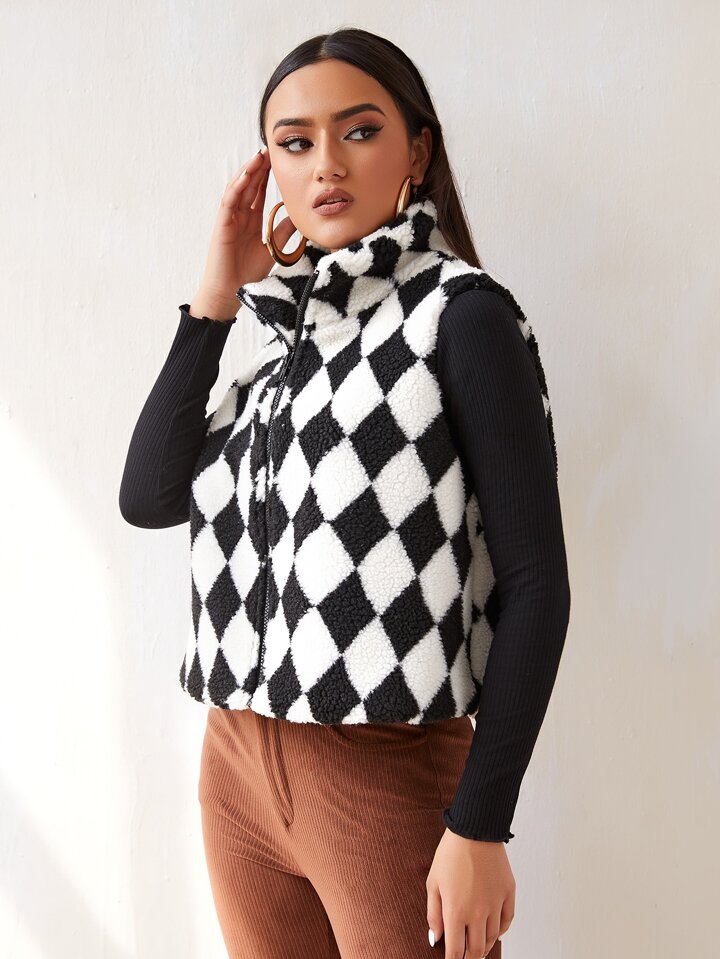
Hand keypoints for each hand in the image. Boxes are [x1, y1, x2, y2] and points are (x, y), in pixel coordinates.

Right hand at [192, 145, 297, 311]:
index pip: (259, 191)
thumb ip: (283, 231)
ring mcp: (229, 219)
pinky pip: (228, 202)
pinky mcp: (221, 225)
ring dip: (247, 172)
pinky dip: (236, 188)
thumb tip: (301, 217)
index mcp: (251, 220)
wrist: (231, 292)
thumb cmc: (248, 273)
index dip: (268, 176)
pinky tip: (245, 177)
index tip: (279, 160)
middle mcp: (239, 215)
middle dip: (258, 167)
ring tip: (258, 156)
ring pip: (238, 189)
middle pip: (249, 185)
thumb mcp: (273, 248)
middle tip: (269, 149)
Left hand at [426, 828, 514, 957]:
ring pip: (493, 938)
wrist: (474, 830)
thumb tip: (435, 939)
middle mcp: (478, 912)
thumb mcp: (433, 883)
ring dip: (485, 946)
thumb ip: (433, 914)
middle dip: (469, 958)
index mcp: (456, 911)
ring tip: (478, 948)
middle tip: (465, 958)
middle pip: (476, 950)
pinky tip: (494, 931)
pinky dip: (500, 931)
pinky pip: (507, 921)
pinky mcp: (508, 893)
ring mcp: (496, 904)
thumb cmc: (450, 854)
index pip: (456, 951)